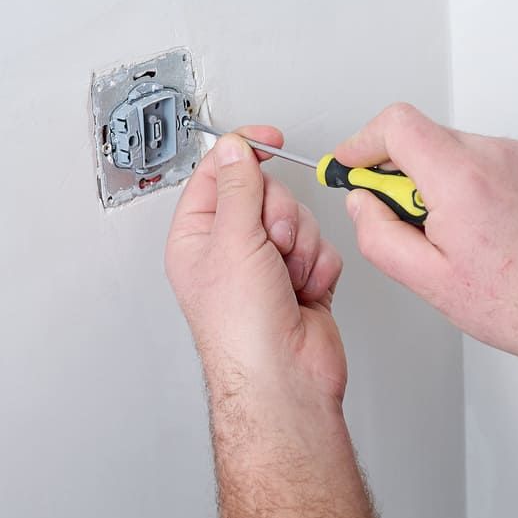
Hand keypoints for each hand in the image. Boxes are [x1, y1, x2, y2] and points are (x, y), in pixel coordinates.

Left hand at [166, 127, 347, 411]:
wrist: (284, 379)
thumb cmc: (242, 330)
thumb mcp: (233, 241)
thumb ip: (238, 186)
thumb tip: (233, 148)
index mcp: (196, 237)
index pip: (218, 174)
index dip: (244, 152)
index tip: (268, 139)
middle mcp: (229, 249)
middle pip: (267, 193)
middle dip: (280, 216)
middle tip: (273, 242)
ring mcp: (267, 265)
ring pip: (300, 219)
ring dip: (301, 246)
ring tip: (287, 276)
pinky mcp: (301, 279)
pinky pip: (322, 247)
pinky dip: (319, 267)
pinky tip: (305, 292)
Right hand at [331, 104, 517, 403]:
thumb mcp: (426, 280)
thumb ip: (377, 234)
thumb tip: (361, 203)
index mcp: (463, 179)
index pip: (396, 124)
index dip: (363, 142)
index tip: (352, 165)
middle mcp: (497, 155)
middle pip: (425, 135)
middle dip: (401, 170)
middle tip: (402, 217)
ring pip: (457, 147)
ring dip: (439, 177)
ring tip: (454, 232)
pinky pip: (490, 158)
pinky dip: (473, 181)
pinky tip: (484, 227)